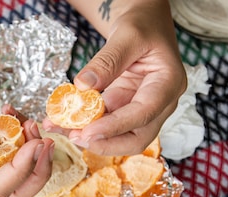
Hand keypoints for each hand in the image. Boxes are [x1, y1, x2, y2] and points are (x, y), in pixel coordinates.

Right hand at [0, 83, 53, 196]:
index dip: (19, 171)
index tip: (33, 144)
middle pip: (16, 193)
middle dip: (37, 171)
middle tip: (45, 142)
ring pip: (21, 172)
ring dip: (33, 149)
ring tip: (29, 121)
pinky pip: (15, 148)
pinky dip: (22, 131)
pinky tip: (12, 109)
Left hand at [43, 2, 186, 155]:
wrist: (143, 23)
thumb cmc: (143, 24)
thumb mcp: (126, 35)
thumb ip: (106, 61)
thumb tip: (83, 86)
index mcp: (168, 83)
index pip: (144, 113)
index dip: (116, 127)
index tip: (88, 132)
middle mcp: (160, 103)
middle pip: (137, 138)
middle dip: (105, 142)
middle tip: (75, 137)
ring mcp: (142, 109)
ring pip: (118, 135)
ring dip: (89, 136)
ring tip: (59, 127)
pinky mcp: (125, 109)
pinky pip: (105, 123)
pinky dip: (85, 124)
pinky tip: (62, 121)